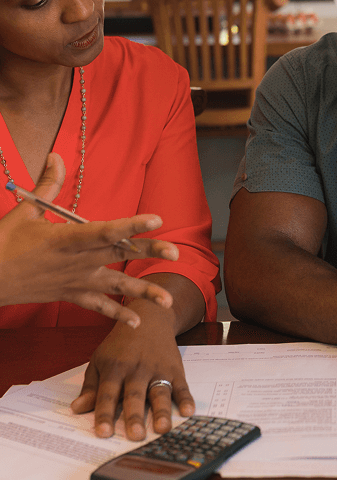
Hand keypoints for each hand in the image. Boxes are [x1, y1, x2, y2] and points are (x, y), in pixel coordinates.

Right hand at [0, 152, 178, 326]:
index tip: (156, 219)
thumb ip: (49, 185)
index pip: (105, 230)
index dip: (132, 225)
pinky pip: (97, 307)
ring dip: (142, 293)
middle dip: (148, 253)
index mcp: (66, 238)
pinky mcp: (70, 295)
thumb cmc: (4, 243)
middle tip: (176, 253)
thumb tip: (56, 156)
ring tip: (167, 302)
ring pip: (115, 286)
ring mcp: (76, 280)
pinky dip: (116, 315)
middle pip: (119, 254)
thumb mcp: (26, 210)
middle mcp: (77, 260)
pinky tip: (136, 323)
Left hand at [70, 304, 194, 439]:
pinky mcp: (175, 368)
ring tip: (162, 429)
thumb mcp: (100, 359)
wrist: (149, 317)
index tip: (103, 433)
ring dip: (161, 411)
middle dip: (135, 416)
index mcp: (115, 368)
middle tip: (136, 436)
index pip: (108, 394)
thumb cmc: (120, 344)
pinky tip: (189, 412)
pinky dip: (186, 398)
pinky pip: (182, 385)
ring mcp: (158, 368)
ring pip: (159, 392)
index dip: (105, 414)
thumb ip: (91, 386)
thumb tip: (77, 409)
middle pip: (135, 395)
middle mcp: (136, 369)